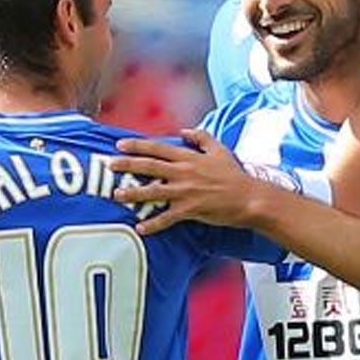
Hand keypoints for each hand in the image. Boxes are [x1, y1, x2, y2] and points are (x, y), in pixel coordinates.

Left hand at [109, 129, 257, 234]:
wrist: (249, 197)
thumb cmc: (234, 175)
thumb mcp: (219, 150)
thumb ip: (201, 138)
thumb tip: (185, 131)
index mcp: (189, 158)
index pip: (158, 148)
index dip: (138, 145)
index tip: (120, 144)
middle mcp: (184, 173)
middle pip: (150, 166)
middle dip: (128, 165)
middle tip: (110, 165)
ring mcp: (186, 192)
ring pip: (154, 191)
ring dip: (134, 194)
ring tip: (117, 196)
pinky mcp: (191, 210)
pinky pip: (168, 218)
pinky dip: (154, 224)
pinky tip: (140, 228)